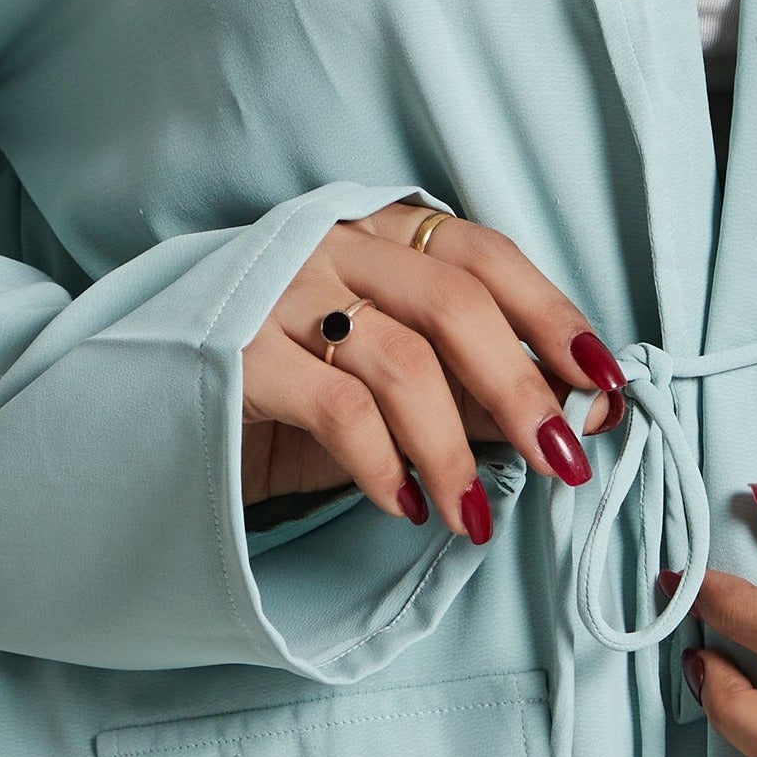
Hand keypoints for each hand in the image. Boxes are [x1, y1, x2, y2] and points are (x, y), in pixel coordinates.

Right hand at [240, 202, 628, 538]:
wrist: (152, 414)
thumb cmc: (292, 395)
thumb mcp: (396, 390)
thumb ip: (481, 392)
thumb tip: (584, 414)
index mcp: (381, 239)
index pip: (486, 257)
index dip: (553, 316)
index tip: (604, 380)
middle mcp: (333, 248)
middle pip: (456, 305)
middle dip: (522, 389)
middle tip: (564, 458)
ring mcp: (281, 293)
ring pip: (402, 361)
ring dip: (453, 450)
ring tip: (475, 517)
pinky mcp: (238, 353)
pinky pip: (339, 408)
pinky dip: (386, 465)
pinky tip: (407, 507)